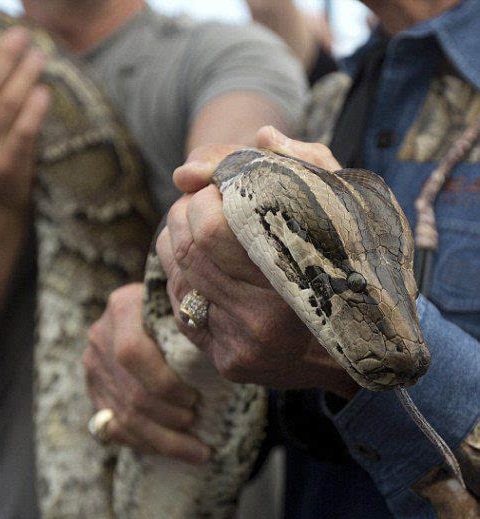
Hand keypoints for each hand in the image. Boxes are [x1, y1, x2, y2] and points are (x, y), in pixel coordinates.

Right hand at [83, 283, 210, 461]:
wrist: (156, 314)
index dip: (163, 384)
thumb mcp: (189, 305)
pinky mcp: (95, 391)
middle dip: (168, 418)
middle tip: (197, 425)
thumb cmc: (186, 311)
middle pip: (130, 392)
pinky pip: (114, 428)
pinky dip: (145, 444)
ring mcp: (94, 366)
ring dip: (162, 440)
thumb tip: (219, 354)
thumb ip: (196, 320)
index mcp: (122, 308)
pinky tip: (172, 451)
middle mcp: (101, 336)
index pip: (132, 354)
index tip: (194, 398)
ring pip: (123, 418)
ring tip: (195, 450)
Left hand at [160, 127, 356, 397]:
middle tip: (208, 197)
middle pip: (189, 247)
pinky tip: (200, 259)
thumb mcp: (347, 205)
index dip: (208, 194)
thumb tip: (262, 135)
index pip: (212, 228)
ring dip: (178, 236)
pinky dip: (180, 271)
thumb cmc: (355, 266)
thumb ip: (307, 164)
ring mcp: (240, 347)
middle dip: (188, 209)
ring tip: (201, 222)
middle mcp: (261, 323)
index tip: (223, 183)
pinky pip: (179, 303)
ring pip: (177, 273)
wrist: (361, 349)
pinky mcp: (226, 362)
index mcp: (295, 281)